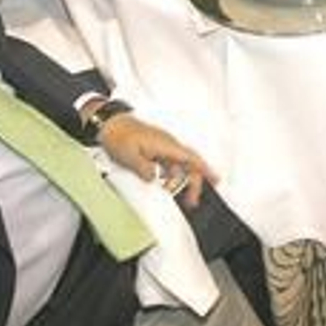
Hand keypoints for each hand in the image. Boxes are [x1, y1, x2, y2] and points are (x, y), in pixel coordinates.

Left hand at [95, 113, 216, 207]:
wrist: (110, 124)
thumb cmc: (119, 135)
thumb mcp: (129, 155)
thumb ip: (144, 169)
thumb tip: (155, 179)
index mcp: (165, 145)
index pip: (191, 158)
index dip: (205, 169)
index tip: (215, 180)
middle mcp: (168, 145)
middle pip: (188, 164)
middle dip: (194, 183)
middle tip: (192, 201)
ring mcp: (162, 148)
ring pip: (178, 167)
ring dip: (180, 182)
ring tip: (177, 197)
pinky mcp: (156, 151)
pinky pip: (169, 165)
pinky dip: (171, 177)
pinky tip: (164, 185)